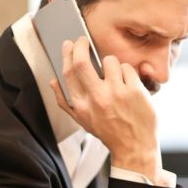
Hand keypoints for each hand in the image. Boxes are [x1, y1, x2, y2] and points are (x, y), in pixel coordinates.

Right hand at [51, 37, 162, 182]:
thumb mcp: (82, 120)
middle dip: (81, 45)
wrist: (134, 147)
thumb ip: (64, 101)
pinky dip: (127, 72)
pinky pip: (127, 68)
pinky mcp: (134, 90)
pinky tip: (129, 84)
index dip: (67, 54)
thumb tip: (53, 81)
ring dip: (112, 63)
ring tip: (115, 76)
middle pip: (81, 62)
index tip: (69, 44)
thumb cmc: (108, 132)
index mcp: (81, 105)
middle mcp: (96, 98)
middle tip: (84, 40)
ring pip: (109, 61)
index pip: (68, 73)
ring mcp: (116, 93)